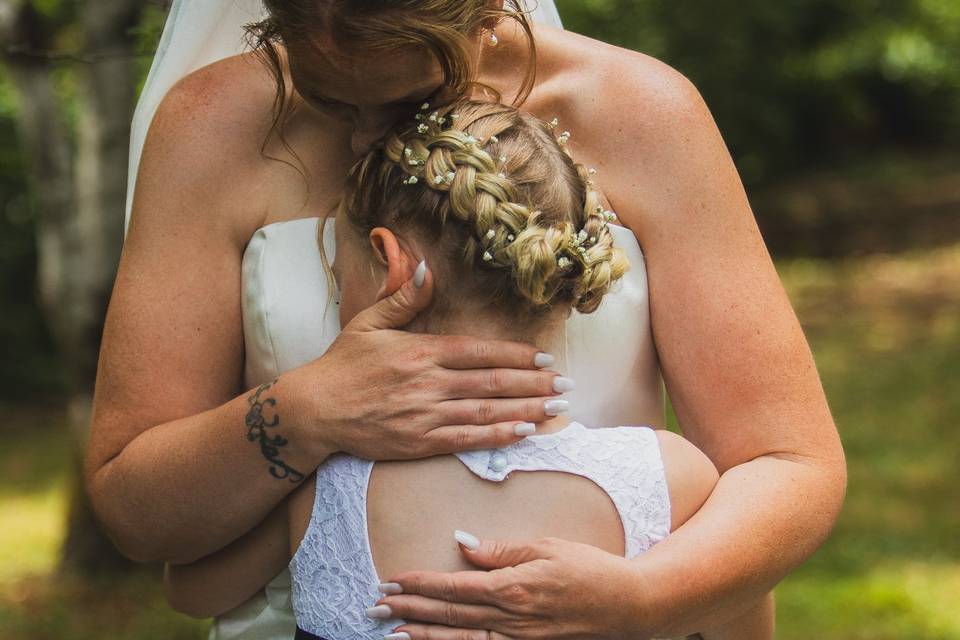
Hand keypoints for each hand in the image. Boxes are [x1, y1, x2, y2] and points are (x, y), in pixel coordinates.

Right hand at [288, 263, 571, 461]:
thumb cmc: (343, 364)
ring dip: (525, 410)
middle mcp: (429, 383)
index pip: (480, 351)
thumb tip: (430, 268)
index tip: (547, 359)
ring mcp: (426, 414)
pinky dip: (497, 437)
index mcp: (422, 351)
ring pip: (486, 412)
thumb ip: (404, 297)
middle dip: (534, 384)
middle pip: (492, 383)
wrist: (315, 409)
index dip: (518, 355)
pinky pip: (466, 440)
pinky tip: (523, 433)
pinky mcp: (419, 442)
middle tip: (566, 386)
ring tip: (556, 409)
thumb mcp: (369, 322)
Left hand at [373, 534, 655, 639]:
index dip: (420, 584)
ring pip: (460, 639)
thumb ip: (501, 550)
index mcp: (513, 587)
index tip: (393, 578)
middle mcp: (511, 618)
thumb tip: (461, 544)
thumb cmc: (590, 569)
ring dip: (423, 634)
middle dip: (409, 609)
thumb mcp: (546, 547)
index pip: (454, 586)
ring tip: (391, 629)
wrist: (629, 605)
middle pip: (449, 615)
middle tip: (375, 604)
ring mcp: (519, 639)